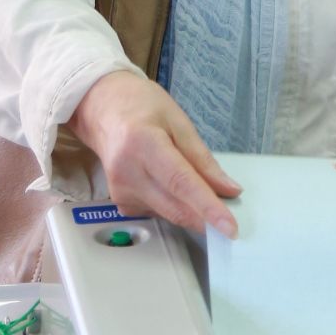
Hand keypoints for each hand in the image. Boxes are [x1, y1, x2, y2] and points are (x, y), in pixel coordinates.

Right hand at [68, 69, 242, 236]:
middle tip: (230, 216)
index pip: (180, 182)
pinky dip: (175, 205)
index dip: (207, 207)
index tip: (229, 227)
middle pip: (175, 206)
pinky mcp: (122, 204)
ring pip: (170, 214)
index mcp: (143, 143)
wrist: (105, 110)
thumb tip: (229, 190)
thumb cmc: (142, 107)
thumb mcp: (179, 122)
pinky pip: (159, 212)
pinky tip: (170, 183)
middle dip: (207, 217)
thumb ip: (203, 160)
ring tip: (197, 185)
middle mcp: (126, 172)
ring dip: (192, 210)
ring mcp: (120, 192)